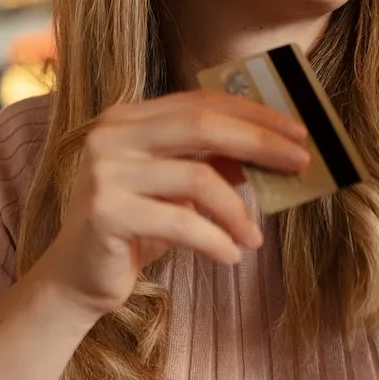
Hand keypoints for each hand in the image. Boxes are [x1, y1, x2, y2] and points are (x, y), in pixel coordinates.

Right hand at [30, 90, 310, 322]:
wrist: (77, 277)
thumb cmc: (134, 229)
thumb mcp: (178, 191)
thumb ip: (214, 163)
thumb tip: (274, 151)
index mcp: (127, 118)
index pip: (200, 101)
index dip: (253, 113)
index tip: (298, 131)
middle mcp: (111, 134)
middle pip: (202, 125)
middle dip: (259, 142)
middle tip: (302, 163)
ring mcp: (104, 171)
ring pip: (197, 177)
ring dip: (238, 210)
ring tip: (254, 237)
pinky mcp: (105, 212)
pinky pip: (180, 222)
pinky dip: (215, 240)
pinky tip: (231, 256)